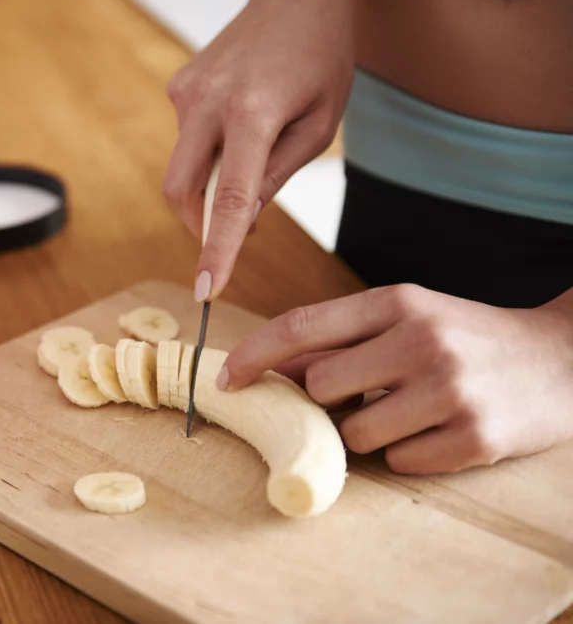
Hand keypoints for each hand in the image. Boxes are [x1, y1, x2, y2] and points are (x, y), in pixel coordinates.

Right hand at [163, 0, 361, 301]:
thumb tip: (244, 221)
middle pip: (181, 190)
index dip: (217, 251)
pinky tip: (240, 126)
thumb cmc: (321, 53)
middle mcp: (208, 102)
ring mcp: (186, 92)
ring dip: (210, 184)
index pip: (230, 200)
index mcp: (253, 112)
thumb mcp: (320, 124)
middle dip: (199, 225)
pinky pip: (187, 140)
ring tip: (254, 155)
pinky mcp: (179, 87)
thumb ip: (278, 175)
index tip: (206, 290)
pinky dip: (209, 153)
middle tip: (229, 236)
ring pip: (182, 167)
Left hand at [216, 284, 572, 473]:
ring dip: (368, 431)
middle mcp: (422, 340)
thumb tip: (273, 367)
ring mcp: (451, 391)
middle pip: (321, 386)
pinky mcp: (476, 439)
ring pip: (356, 433)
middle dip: (329, 400)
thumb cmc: (466, 337)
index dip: (254, 356)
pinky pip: (400, 463)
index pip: (301, 326)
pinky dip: (408, 454)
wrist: (561, 359)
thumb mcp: (406, 318)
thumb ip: (341, 337)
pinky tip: (438, 431)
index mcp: (398, 302)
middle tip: (363, 394)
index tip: (226, 381)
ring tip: (409, 412)